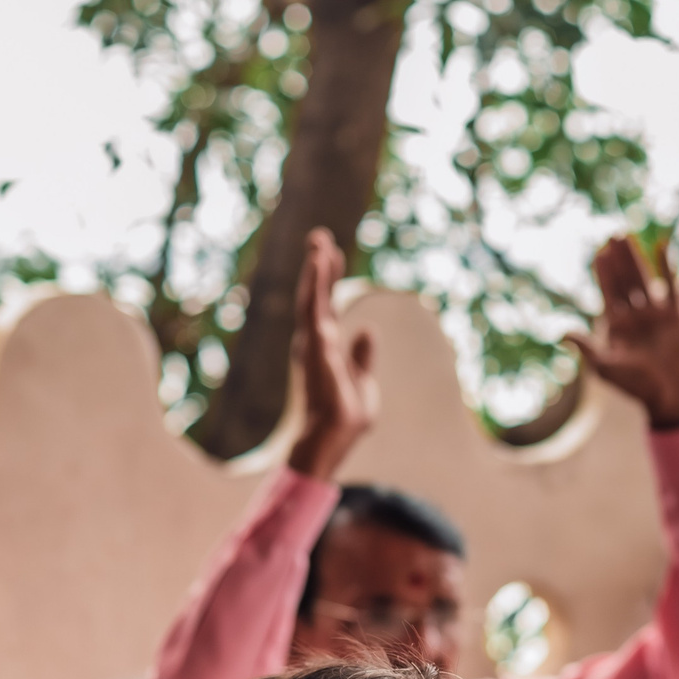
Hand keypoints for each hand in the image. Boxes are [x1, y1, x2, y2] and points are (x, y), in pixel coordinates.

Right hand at [285, 228, 378, 479]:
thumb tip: (366, 331)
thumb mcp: (363, 383)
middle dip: (317, 267)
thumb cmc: (345, 419)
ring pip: (312, 303)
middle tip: (319, 236)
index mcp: (325, 347)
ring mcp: (313, 350)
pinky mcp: (318, 358)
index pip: (325, 305)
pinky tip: (320, 272)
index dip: (327, 278)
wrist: (334, 442)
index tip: (332, 250)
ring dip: (316, 274)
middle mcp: (315, 344)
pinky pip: (316, 321)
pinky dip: (316, 298)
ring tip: (318, 245)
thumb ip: (362, 357)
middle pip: (315, 297)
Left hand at [567, 235, 678, 429]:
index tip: (599, 253)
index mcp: (618, 327)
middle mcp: (636, 316)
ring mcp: (657, 314)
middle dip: (618, 260)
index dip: (603, 273)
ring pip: (644, 278)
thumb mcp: (606, 367)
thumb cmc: (637, 386)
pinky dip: (667, 265)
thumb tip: (561, 332)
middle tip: (612, 236)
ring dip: (635, 258)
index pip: (609, 293)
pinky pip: (672, 285)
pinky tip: (661, 246)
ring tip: (626, 237)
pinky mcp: (678, 314)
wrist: (672, 397)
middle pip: (625, 281)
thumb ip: (586, 347)